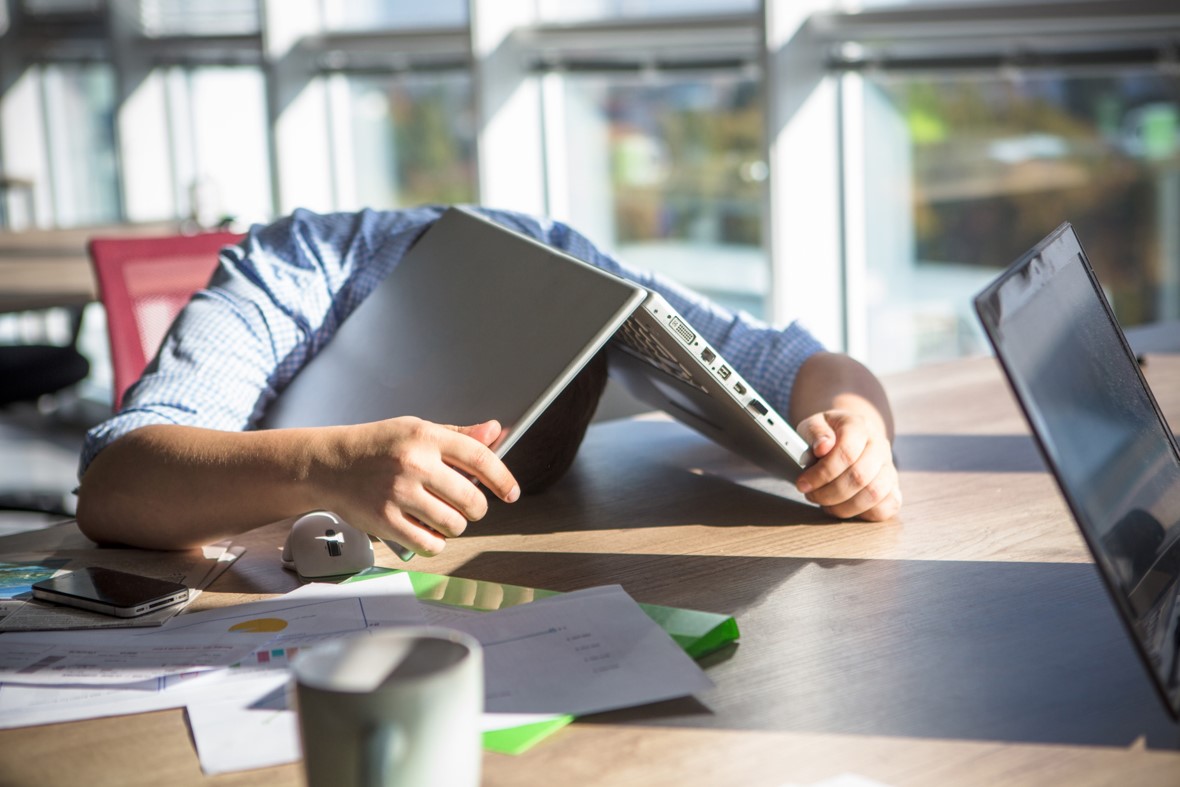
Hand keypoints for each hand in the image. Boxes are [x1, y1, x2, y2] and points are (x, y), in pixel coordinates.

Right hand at [319, 417, 519, 555]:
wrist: (329, 464)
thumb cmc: (376, 446)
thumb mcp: (416, 429)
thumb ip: (458, 435)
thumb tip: (496, 432)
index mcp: (425, 437)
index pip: (480, 458)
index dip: (503, 479)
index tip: (511, 493)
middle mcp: (414, 464)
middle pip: (471, 499)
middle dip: (477, 508)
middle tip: (469, 507)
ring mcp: (399, 494)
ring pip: (454, 524)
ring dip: (455, 525)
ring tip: (442, 515)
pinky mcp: (386, 521)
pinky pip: (430, 544)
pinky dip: (434, 542)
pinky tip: (426, 530)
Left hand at [793, 410, 901, 521]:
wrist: (849, 437)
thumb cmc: (826, 435)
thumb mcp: (812, 425)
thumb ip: (814, 432)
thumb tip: (822, 447)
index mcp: (859, 426)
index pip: (846, 453)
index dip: (822, 473)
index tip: (803, 484)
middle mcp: (879, 445)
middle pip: (859, 476)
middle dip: (829, 493)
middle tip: (811, 495)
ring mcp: (889, 467)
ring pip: (874, 494)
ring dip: (844, 506)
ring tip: (825, 504)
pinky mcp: (893, 487)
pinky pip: (888, 506)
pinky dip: (864, 513)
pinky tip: (844, 507)